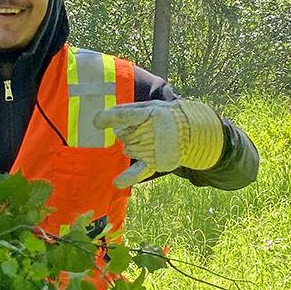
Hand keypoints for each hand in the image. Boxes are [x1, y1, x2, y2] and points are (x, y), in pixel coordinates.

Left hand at [92, 98, 225, 188]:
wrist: (194, 131)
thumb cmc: (167, 116)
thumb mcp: (153, 106)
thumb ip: (130, 111)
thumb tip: (107, 122)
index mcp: (153, 113)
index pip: (127, 115)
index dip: (111, 118)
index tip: (96, 121)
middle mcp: (154, 132)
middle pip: (124, 136)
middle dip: (126, 133)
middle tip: (141, 129)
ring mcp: (156, 149)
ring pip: (128, 150)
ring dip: (131, 146)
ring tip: (147, 139)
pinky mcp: (158, 162)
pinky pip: (140, 171)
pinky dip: (128, 177)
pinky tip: (117, 182)